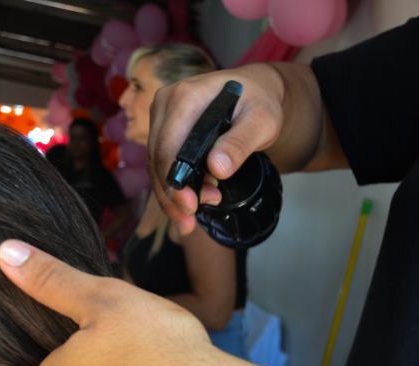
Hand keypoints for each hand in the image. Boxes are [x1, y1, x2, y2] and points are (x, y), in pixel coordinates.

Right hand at [147, 63, 285, 233]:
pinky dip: (173, 185)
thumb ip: (240, 143)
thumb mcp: (262, 122)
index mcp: (186, 97)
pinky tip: (188, 204)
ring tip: (190, 220)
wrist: (255, 90)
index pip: (170, 145)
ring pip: (156, 163)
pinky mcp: (164, 128)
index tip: (191, 206)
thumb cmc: (259, 103)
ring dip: (170, 195)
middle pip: (158, 158)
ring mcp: (162, 115)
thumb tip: (217, 168)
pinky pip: (162, 161)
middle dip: (172, 195)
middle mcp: (166, 103)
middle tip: (190, 222)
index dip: (176, 181)